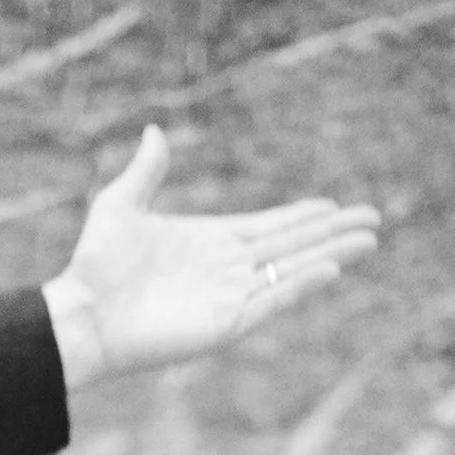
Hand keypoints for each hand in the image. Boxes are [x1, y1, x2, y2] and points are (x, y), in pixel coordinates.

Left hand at [42, 124, 378, 390]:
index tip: (334, 206)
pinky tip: (330, 269)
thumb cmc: (95, 265)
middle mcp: (226, 269)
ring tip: (368, 242)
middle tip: (373, 221)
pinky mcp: (224, 325)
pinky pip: (272, 301)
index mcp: (210, 241)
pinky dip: (300, 286)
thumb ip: (146, 171)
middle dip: (333, 234)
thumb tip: (155, 130)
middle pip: (292, 247)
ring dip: (330, 256)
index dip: (302, 217)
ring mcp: (228, 297)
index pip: (269, 227)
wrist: (81, 315)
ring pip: (292, 272)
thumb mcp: (120, 205)